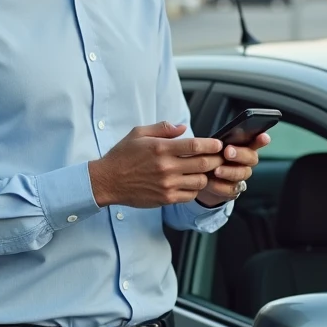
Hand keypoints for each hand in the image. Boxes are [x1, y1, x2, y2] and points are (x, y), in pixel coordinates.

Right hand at [89, 122, 225, 207]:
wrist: (107, 181)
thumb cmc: (122, 155)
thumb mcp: (138, 133)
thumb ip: (163, 128)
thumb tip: (183, 127)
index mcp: (161, 148)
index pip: (195, 145)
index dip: (212, 144)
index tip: (218, 144)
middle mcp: (166, 167)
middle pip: (203, 164)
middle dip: (216, 160)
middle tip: (219, 157)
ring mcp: (167, 185)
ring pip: (200, 181)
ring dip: (206, 175)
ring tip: (204, 171)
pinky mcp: (165, 198)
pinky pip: (190, 195)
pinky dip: (194, 189)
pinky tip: (190, 182)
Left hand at [195, 132, 269, 207]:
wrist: (197, 180)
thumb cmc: (208, 159)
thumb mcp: (211, 149)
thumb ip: (218, 144)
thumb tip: (219, 141)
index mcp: (242, 148)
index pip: (255, 142)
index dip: (261, 140)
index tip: (264, 137)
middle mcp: (245, 162)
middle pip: (251, 158)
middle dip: (240, 154)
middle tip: (228, 152)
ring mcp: (240, 177)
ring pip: (242, 174)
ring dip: (229, 172)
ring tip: (216, 170)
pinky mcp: (233, 191)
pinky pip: (231, 189)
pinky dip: (220, 186)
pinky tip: (210, 183)